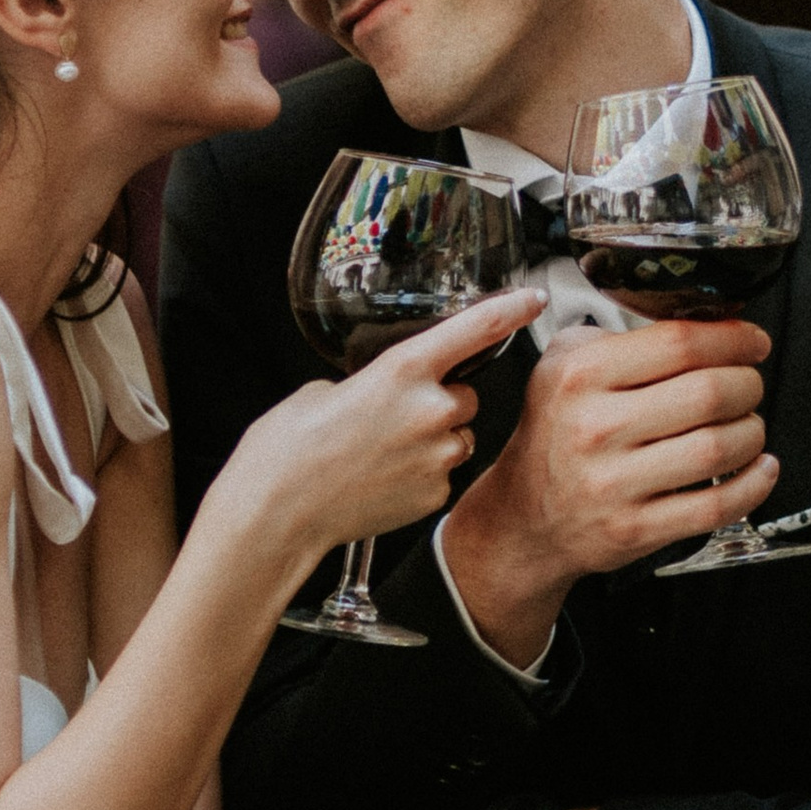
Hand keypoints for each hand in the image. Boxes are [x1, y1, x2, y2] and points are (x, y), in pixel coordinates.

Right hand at [220, 288, 545, 575]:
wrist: (276, 512)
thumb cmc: (289, 449)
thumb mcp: (326, 390)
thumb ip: (372, 382)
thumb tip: (384, 393)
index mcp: (403, 369)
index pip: (476, 327)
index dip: (511, 308)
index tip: (534, 297)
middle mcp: (430, 409)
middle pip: (463, 395)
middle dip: (440, 402)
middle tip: (394, 418)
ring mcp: (436, 456)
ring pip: (457, 436)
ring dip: (435, 439)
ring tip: (385, 452)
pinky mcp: (434, 495)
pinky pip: (443, 474)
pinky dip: (422, 474)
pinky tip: (384, 479)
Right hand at [438, 320, 772, 667]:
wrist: (523, 515)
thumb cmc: (553, 434)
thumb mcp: (561, 363)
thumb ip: (619, 335)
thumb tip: (698, 322)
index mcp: (582, 375)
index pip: (679, 342)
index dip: (732, 337)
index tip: (751, 341)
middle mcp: (596, 427)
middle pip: (708, 393)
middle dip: (747, 383)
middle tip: (750, 383)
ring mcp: (615, 483)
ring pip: (717, 448)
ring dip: (751, 432)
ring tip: (748, 424)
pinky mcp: (635, 529)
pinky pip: (713, 506)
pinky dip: (751, 486)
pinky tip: (759, 469)